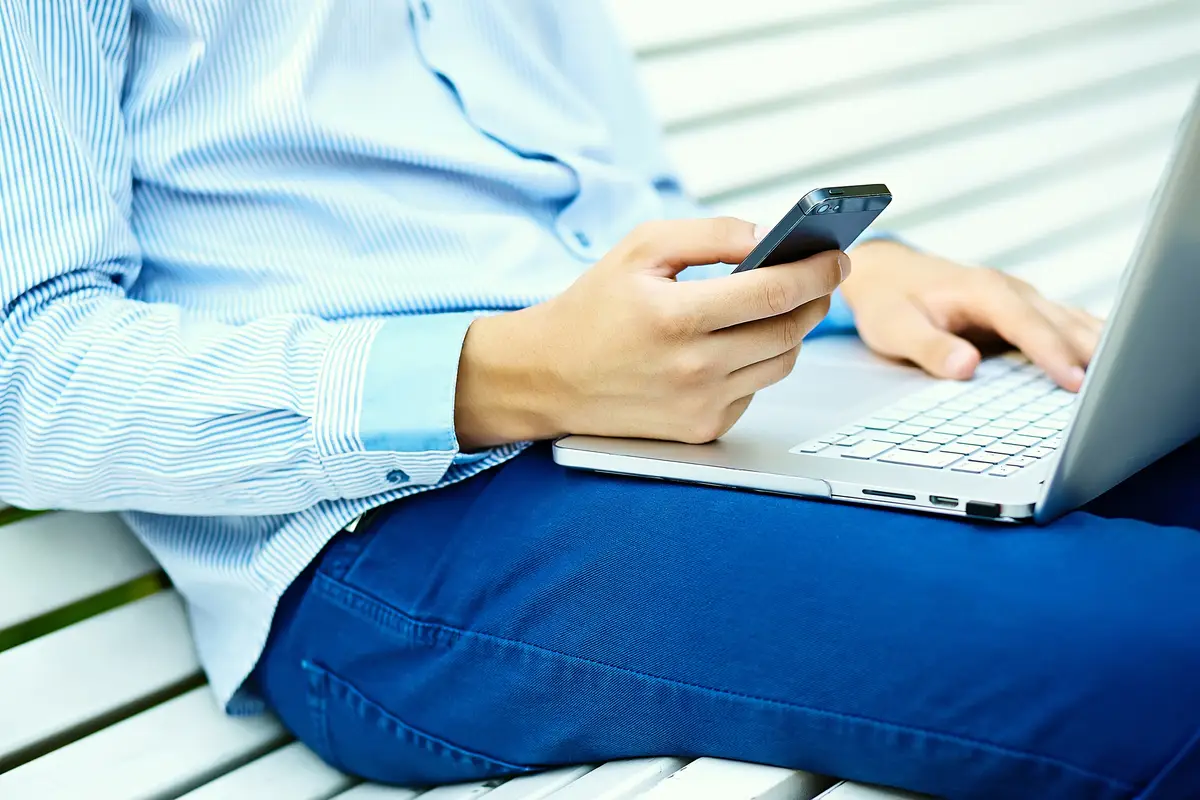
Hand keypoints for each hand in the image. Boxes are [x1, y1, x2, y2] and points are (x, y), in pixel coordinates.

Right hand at [454, 218, 847, 448]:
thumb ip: (710, 234)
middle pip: (790, 330)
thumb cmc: (594, 308)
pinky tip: (737, 344)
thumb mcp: (641, 247)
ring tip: (783, 305)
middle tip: (822, 275)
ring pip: (782, 363)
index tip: (838, 254)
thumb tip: (770, 236)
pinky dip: (758, 363)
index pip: (774, 291)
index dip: (817, 270)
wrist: (548, 377)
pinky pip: (755, 390)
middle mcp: (692, 368)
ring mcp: (700, 405)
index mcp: (675, 316)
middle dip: (816, 297)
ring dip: (793, 331)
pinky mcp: (702, 430)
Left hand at [841, 240, 1102, 391]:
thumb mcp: (895, 329)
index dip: (1051, 352)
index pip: (1025, 322)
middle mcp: (1008, 291)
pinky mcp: (1023, 314)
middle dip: (1090, 351)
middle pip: (1060, 320)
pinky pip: (1063, 326)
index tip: (1072, 381)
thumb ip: (929, 347)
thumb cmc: (889, 302)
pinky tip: (1107, 363)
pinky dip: (1087, 343)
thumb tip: (966, 366)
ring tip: (1122, 378)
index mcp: (981, 290)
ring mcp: (1021, 300)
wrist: (885, 276)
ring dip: (1098, 346)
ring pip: (1070, 321)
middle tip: (1114, 389)